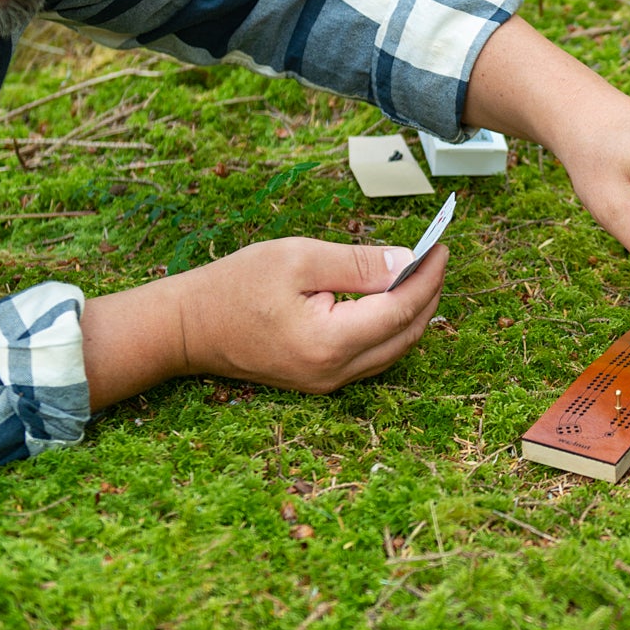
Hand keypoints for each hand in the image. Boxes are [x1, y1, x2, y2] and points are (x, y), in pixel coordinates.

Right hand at [178, 236, 446, 392]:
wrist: (188, 327)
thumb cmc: (235, 286)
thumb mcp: (299, 258)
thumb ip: (358, 262)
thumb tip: (407, 262)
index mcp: (330, 342)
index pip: (401, 310)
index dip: (427, 278)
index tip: (440, 248)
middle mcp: (335, 372)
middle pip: (406, 335)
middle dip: (429, 295)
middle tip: (436, 259)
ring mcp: (328, 382)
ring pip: (394, 350)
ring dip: (414, 313)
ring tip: (422, 275)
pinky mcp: (321, 380)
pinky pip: (374, 357)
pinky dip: (392, 328)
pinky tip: (392, 299)